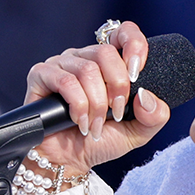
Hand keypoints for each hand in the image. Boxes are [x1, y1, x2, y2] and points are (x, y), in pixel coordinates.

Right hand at [24, 21, 170, 175]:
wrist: (69, 161)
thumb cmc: (99, 142)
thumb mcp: (137, 133)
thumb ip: (154, 116)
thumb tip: (147, 95)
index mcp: (107, 64)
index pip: (122, 33)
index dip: (134, 44)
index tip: (137, 73)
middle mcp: (84, 59)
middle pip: (106, 53)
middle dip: (117, 88)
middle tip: (115, 114)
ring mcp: (61, 64)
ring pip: (87, 70)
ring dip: (97, 104)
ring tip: (95, 126)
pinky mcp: (41, 75)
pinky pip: (65, 81)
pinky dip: (78, 106)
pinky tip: (79, 122)